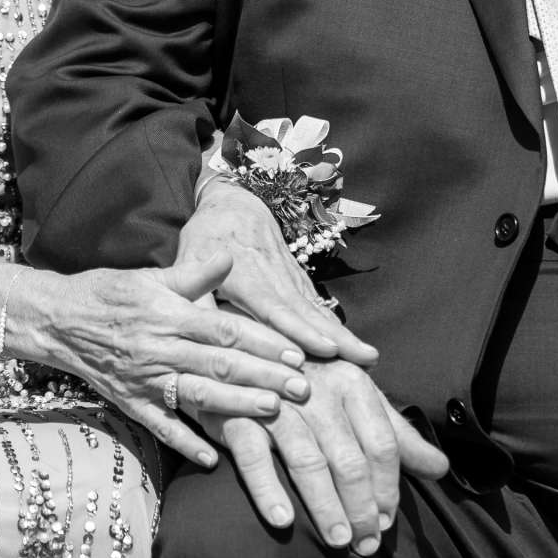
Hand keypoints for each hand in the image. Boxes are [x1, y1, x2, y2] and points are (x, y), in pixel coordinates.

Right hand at [47, 254, 312, 468]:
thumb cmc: (110, 293)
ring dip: (236, 405)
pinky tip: (214, 459)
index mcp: (169, 314)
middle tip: (303, 386)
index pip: (225, 330)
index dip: (263, 341)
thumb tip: (230, 256)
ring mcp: (146, 379)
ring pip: (197, 395)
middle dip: (264, 376)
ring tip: (272, 411)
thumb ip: (193, 274)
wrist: (58, 320)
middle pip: (220, 364)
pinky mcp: (131, 402)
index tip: (296, 351)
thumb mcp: (151, 276)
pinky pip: (162, 426)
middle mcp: (160, 348)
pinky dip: (187, 443)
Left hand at [180, 179, 378, 365]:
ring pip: (317, 309)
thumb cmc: (205, 236)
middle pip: (307, 312)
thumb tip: (194, 328)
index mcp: (244, 275)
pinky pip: (317, 305)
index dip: (299, 329)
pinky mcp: (297, 280)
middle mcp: (274, 277)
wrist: (233, 199)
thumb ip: (194, 293)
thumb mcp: (188, 260)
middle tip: (365, 359)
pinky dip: (336, 325)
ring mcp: (290, 277)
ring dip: (343, 334)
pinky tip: (352, 346)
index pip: (275, 308)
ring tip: (369, 357)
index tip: (324, 349)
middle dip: (337, 337)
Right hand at [207, 359, 449, 555]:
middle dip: (361, 507)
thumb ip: (397, 435)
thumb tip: (441, 469)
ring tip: (339, 542)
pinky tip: (285, 521)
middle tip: (367, 544)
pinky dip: (269, 491)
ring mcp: (275, 400)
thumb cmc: (311, 384)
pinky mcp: (236, 414)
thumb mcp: (357, 401)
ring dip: (325, 506)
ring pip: (307, 461)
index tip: (388, 521)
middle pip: (349, 458)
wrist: (245, 351)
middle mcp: (317, 388)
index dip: (388, 487)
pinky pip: (254, 458)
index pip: (382, 443)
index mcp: (352, 382)